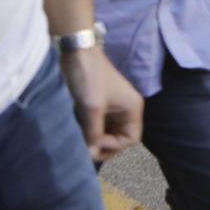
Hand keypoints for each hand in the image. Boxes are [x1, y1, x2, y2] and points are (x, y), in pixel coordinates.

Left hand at [60, 47, 142, 162]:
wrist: (77, 53)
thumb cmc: (89, 79)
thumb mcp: (92, 109)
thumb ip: (94, 134)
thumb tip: (91, 155)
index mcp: (132, 108)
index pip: (131, 139)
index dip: (114, 146)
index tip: (94, 143)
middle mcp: (126, 109)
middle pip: (120, 137)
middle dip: (104, 145)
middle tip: (86, 147)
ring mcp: (114, 107)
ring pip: (109, 132)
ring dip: (96, 138)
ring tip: (80, 140)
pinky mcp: (101, 104)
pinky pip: (100, 124)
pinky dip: (90, 131)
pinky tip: (79, 131)